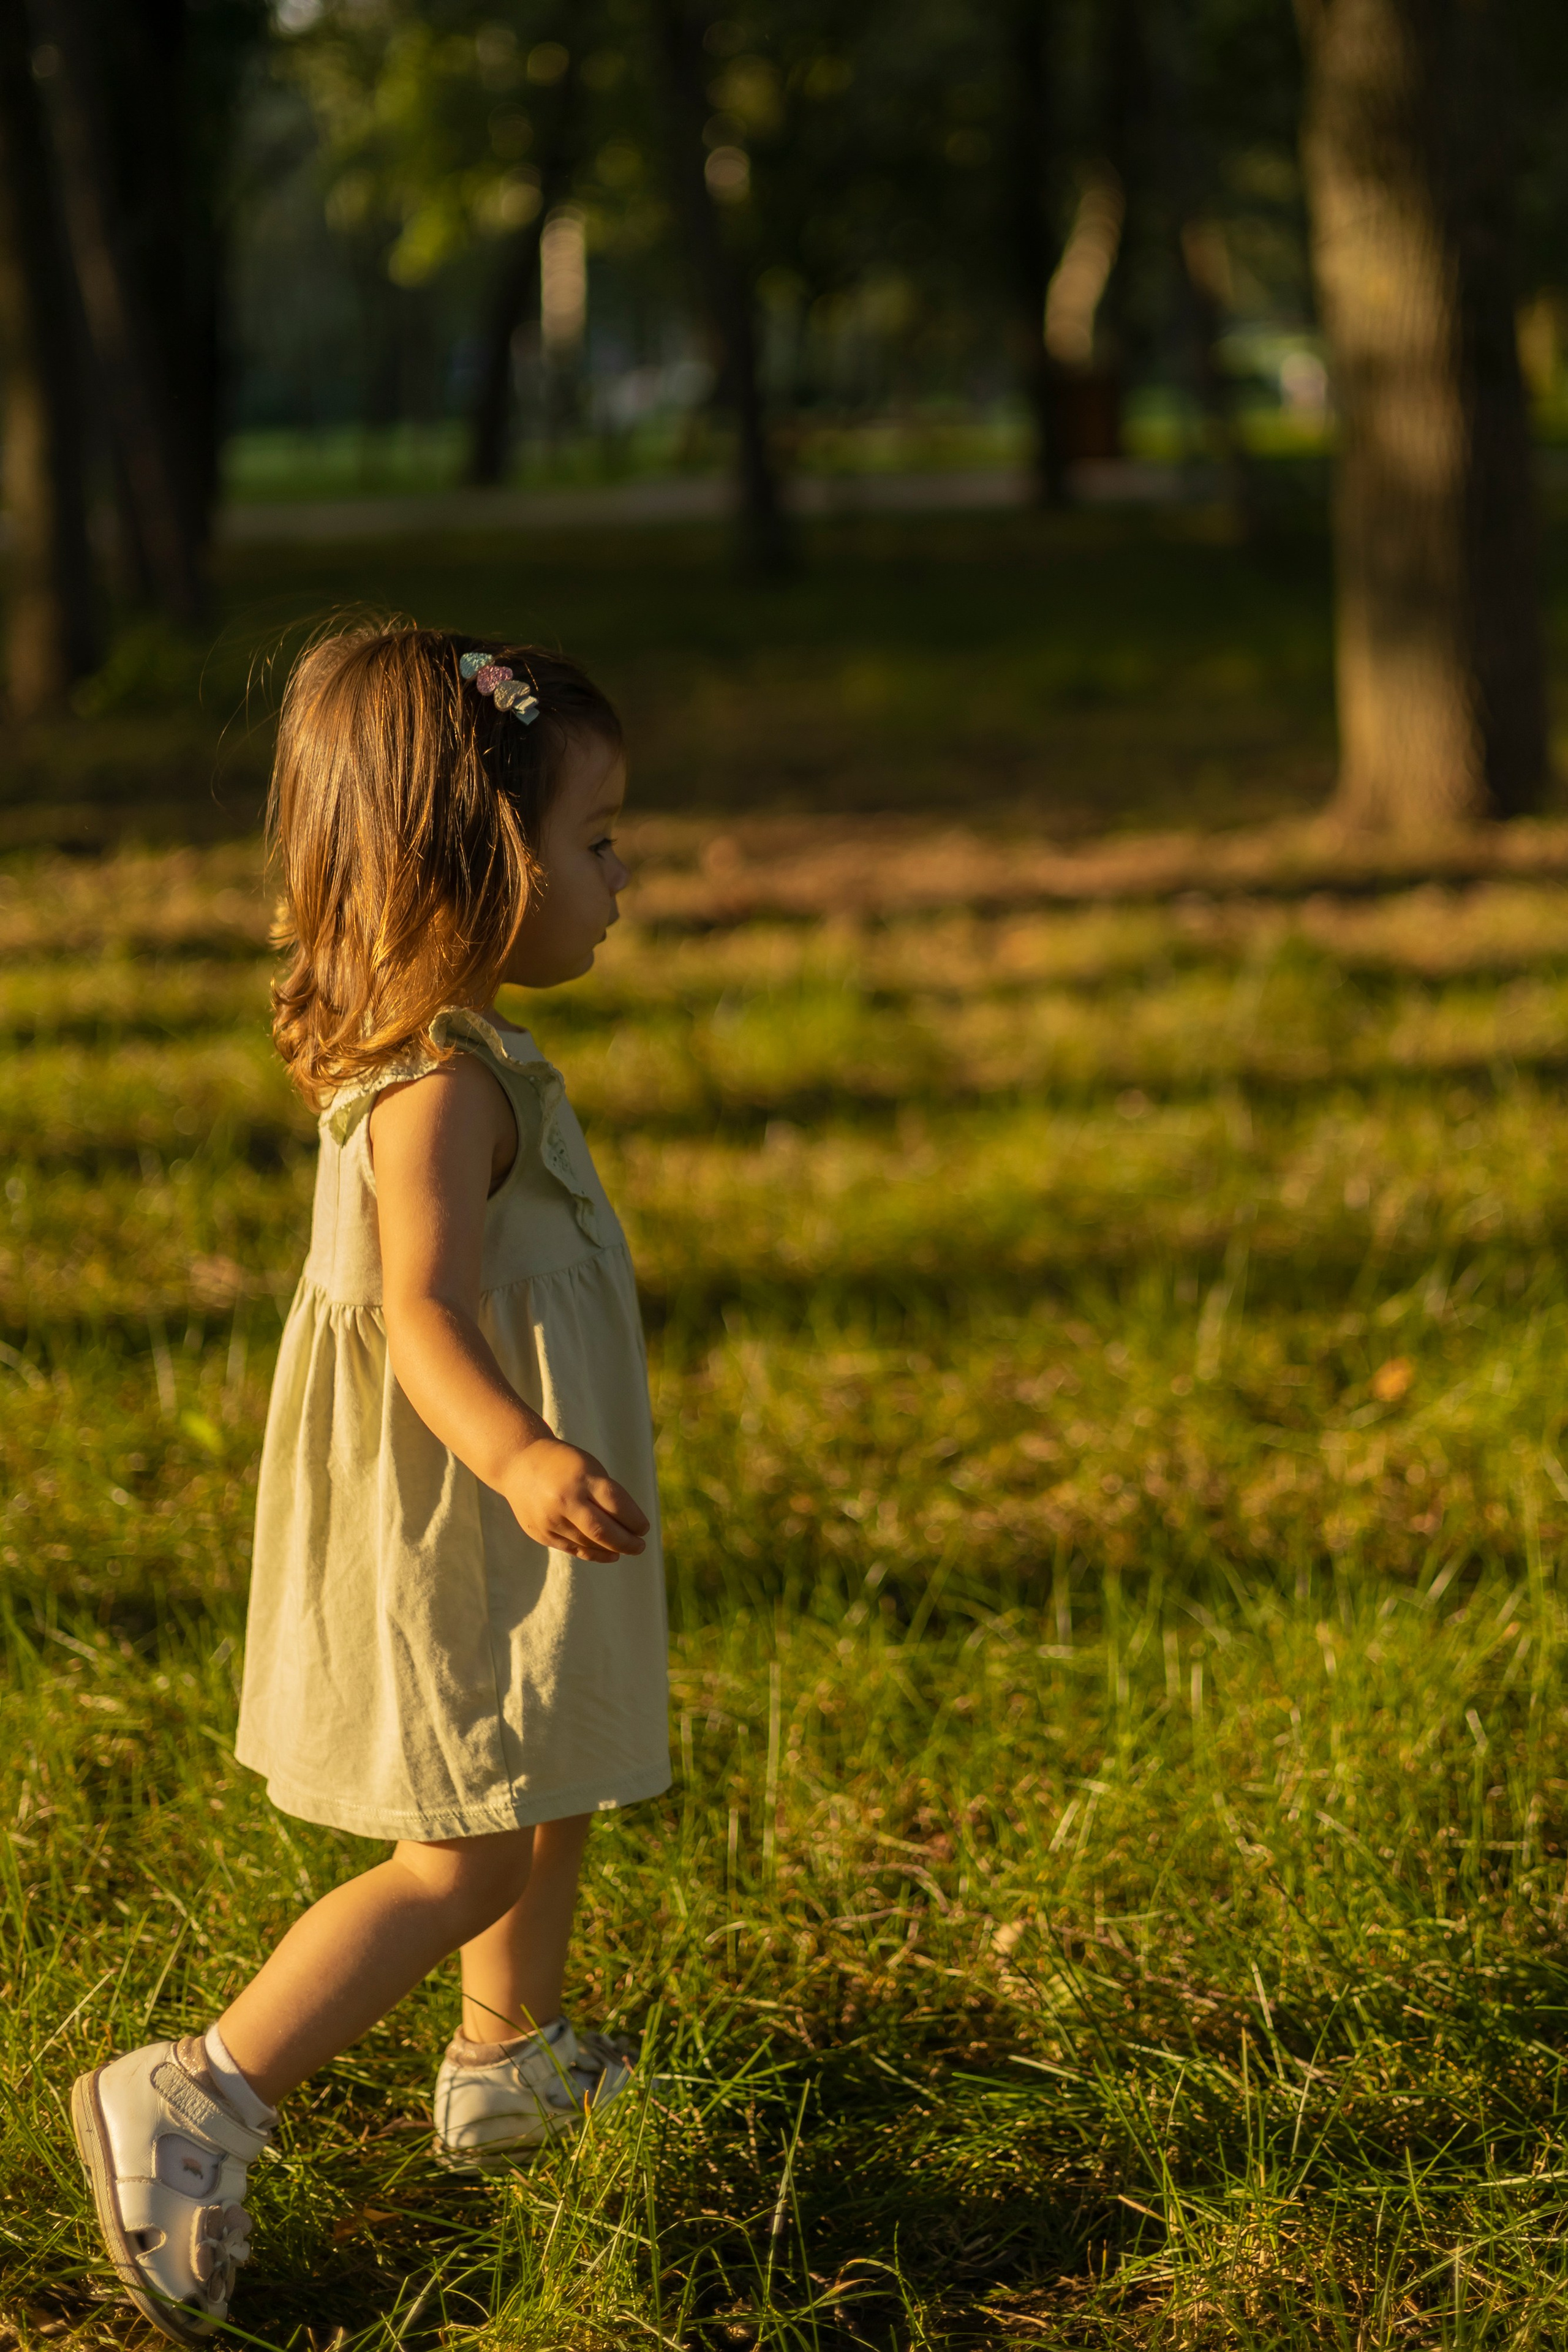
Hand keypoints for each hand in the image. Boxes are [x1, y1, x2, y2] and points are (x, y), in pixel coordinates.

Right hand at [504, 1437, 649, 1561]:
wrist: (519, 1464)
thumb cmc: (565, 1465)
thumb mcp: (588, 1468)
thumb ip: (606, 1495)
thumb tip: (631, 1528)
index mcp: (581, 1477)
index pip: (616, 1504)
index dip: (634, 1520)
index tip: (644, 1528)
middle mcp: (565, 1499)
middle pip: (603, 1530)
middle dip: (627, 1542)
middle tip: (641, 1546)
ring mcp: (550, 1518)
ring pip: (589, 1543)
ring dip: (612, 1549)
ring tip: (626, 1549)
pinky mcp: (541, 1533)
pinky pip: (573, 1549)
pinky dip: (594, 1554)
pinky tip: (609, 1555)